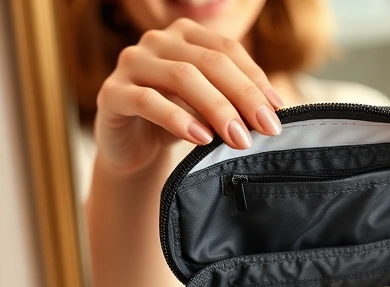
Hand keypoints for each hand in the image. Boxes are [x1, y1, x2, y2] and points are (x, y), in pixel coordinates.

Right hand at [94, 18, 283, 175]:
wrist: (133, 149)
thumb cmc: (177, 122)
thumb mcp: (209, 108)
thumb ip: (234, 101)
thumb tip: (271, 111)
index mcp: (185, 34)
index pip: (227, 50)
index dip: (255, 79)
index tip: (278, 111)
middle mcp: (157, 40)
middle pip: (209, 62)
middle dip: (243, 97)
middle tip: (266, 129)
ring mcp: (131, 63)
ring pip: (182, 77)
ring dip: (217, 109)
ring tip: (239, 138)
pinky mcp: (111, 93)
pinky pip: (148, 101)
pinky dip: (178, 119)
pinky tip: (201, 138)